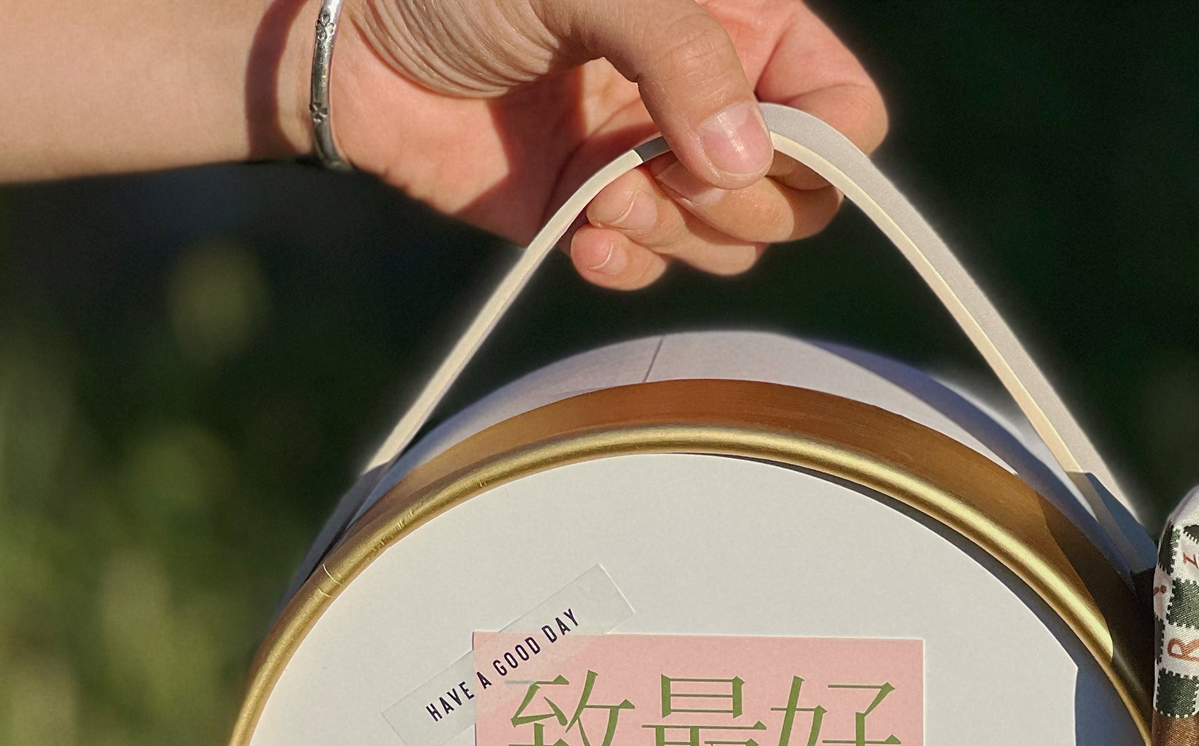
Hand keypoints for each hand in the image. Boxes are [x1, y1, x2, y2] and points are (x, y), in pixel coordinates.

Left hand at [324, 0, 886, 286]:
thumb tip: (747, 164)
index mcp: (738, 22)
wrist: (356, 41)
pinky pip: (653, 269)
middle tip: (666, 171)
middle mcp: (708, 96)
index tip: (763, 150)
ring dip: (674, 233)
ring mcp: (656, 161)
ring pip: (727, 245)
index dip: (826, 147)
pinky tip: (582, 232)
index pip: (842, 108)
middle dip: (741, 202)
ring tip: (601, 191)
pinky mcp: (598, 214)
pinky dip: (627, 264)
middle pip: (797, 194)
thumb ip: (683, 58)